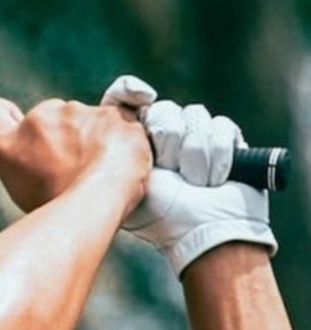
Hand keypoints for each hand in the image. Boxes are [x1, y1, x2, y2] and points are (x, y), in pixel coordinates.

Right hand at [0, 90, 149, 213]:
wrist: (98, 202)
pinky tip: (119, 164)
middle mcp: (37, 120)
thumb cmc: (56, 203)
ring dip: (90, 139)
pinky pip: (117, 123)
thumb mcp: (20, 187)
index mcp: (7, 143)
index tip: (5, 117)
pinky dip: (119, 141)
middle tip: (68, 172)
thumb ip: (16, 154)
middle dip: (58, 137)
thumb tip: (17, 134)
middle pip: (46, 118)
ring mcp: (76, 112)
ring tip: (96, 175)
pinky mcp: (113, 113)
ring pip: (84, 120)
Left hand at [101, 75, 277, 276]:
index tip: (142, 97)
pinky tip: (214, 178)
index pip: (123, 98)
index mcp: (131, 144)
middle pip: (162, 109)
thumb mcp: (124, 184)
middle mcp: (161, 137)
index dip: (129, 92)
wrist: (206, 230)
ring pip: (194, 115)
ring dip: (194, 154)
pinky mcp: (225, 139)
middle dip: (168, 140)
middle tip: (172, 171)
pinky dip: (218, 155)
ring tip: (195, 182)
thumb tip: (114, 115)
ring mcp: (194, 137)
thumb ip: (112, 152)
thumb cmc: (162, 215)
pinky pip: (221, 126)